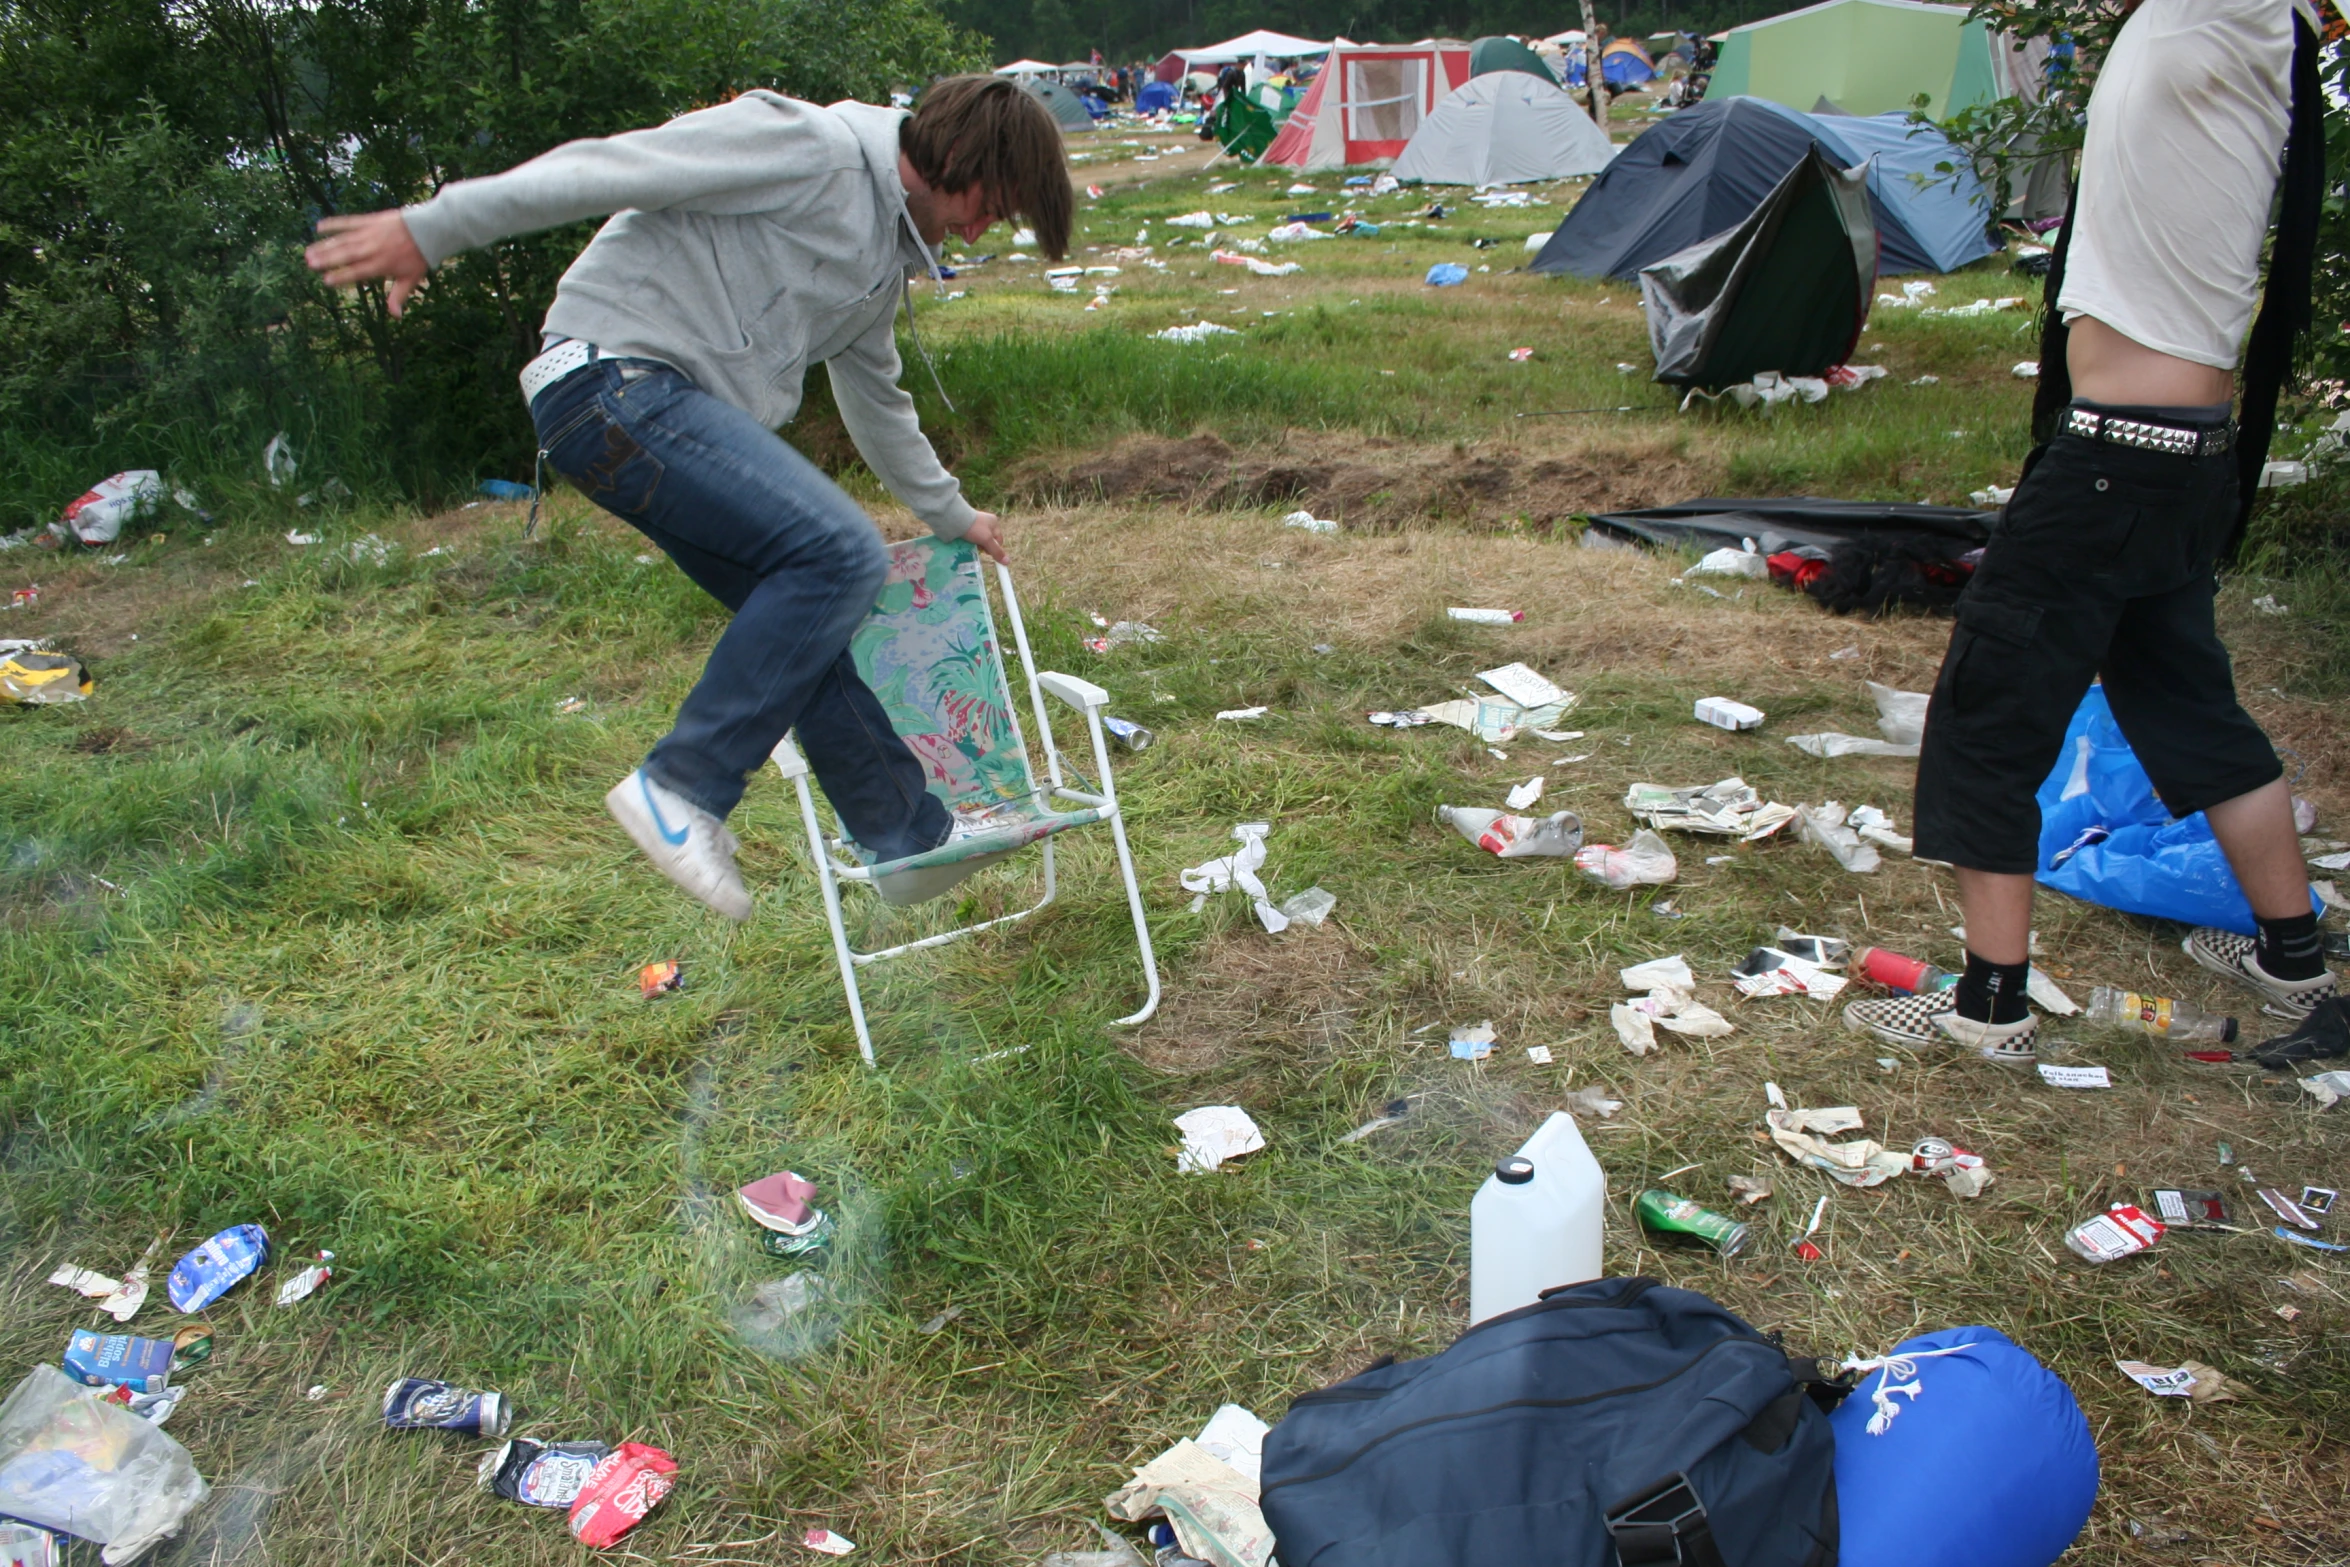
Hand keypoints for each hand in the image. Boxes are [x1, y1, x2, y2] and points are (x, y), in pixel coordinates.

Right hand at [305, 211, 429, 316]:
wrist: (427, 230)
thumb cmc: (418, 257)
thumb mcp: (411, 279)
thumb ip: (399, 296)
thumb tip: (395, 316)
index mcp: (381, 265)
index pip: (357, 272)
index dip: (342, 277)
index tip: (326, 281)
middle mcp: (372, 249)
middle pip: (346, 255)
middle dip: (327, 260)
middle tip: (309, 264)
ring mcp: (369, 234)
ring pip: (343, 240)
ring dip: (325, 245)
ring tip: (308, 252)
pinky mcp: (369, 221)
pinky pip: (348, 222)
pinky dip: (333, 224)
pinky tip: (319, 227)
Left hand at [964, 512, 1009, 564]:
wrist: (955, 519)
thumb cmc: (974, 528)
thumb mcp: (986, 540)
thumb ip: (996, 551)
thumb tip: (1007, 562)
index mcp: (994, 522)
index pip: (999, 540)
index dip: (995, 548)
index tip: (987, 552)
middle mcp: (987, 521)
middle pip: (989, 540)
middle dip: (984, 546)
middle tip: (977, 547)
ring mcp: (977, 522)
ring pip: (980, 538)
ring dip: (976, 544)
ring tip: (970, 543)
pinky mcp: (968, 524)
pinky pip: (972, 535)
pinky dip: (970, 540)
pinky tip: (966, 540)